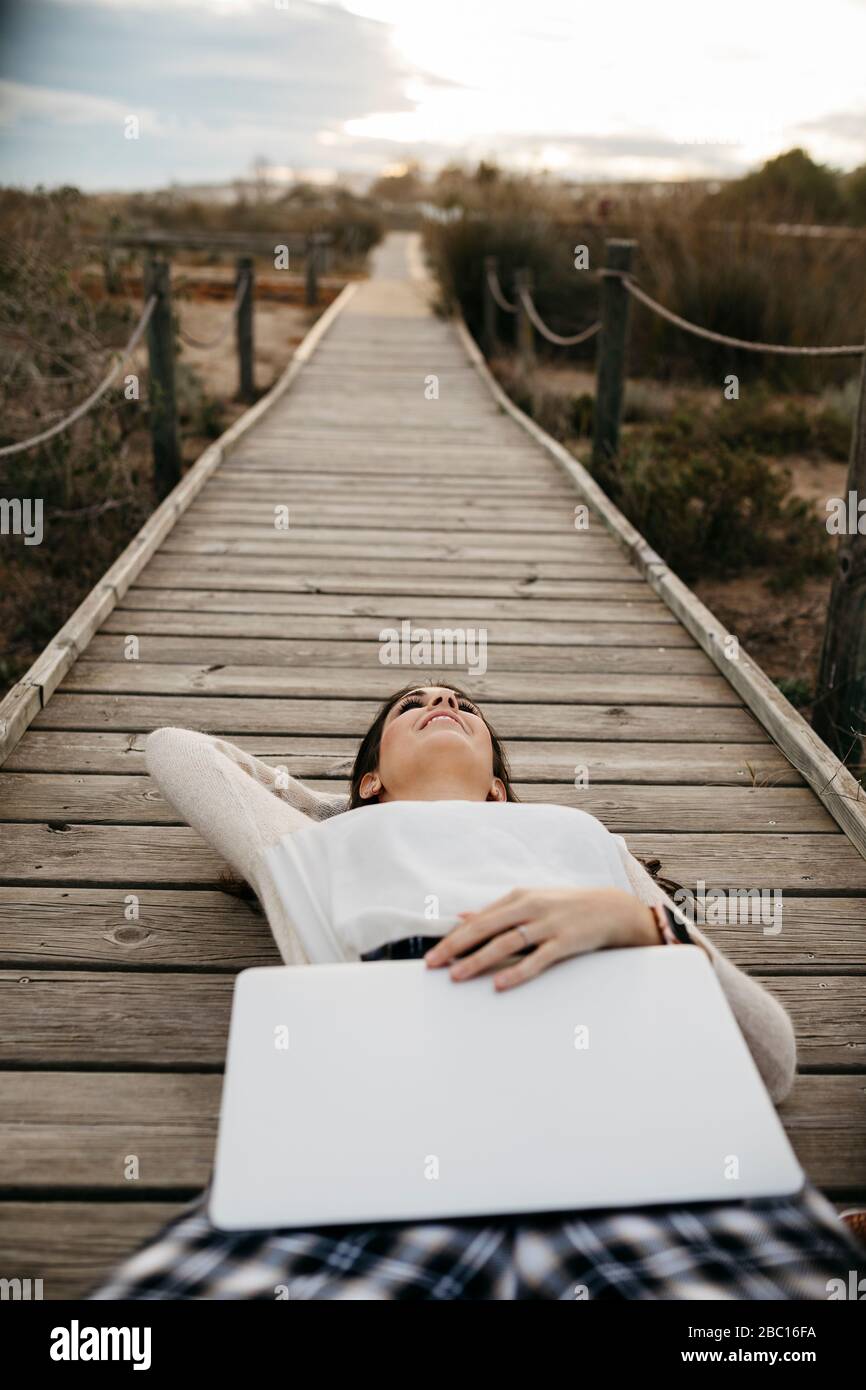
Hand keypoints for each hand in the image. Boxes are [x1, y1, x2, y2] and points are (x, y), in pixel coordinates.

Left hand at [424, 886, 657, 990]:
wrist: (611, 908)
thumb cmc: (565, 907)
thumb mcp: (529, 902)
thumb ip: (496, 911)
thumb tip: (462, 916)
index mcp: (517, 898)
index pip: (478, 920)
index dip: (453, 937)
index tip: (432, 954)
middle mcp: (529, 907)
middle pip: (485, 928)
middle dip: (455, 947)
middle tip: (433, 964)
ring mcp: (547, 924)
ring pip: (506, 943)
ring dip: (478, 960)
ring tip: (457, 975)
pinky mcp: (565, 941)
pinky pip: (537, 959)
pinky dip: (516, 971)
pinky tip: (499, 983)